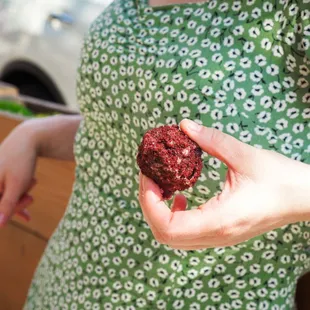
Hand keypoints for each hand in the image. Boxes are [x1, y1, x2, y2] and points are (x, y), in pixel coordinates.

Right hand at [0, 122, 38, 226]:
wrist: (27, 139)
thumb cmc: (21, 161)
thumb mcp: (16, 185)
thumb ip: (6, 205)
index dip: (13, 209)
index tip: (29, 201)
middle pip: (1, 205)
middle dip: (18, 202)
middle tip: (32, 195)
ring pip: (6, 199)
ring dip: (20, 196)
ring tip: (33, 181)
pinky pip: (6, 195)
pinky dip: (17, 201)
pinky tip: (27, 217)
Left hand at [139, 119, 309, 249]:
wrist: (306, 198)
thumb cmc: (281, 178)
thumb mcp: (245, 155)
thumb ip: (211, 140)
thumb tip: (184, 126)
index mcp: (220, 220)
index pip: (168, 225)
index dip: (149, 201)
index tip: (148, 176)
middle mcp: (217, 235)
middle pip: (164, 235)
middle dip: (149, 205)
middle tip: (151, 178)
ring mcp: (219, 238)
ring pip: (173, 238)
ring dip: (159, 212)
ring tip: (162, 185)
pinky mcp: (222, 233)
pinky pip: (186, 234)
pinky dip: (173, 216)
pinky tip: (181, 196)